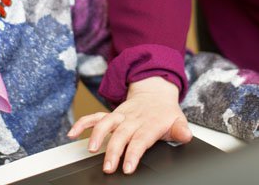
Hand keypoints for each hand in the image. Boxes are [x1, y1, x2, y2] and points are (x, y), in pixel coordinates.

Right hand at [67, 76, 191, 174]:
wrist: (155, 92)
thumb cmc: (165, 112)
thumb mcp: (178, 119)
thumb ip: (181, 130)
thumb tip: (187, 136)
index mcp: (149, 123)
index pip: (140, 140)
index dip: (133, 153)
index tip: (127, 167)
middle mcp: (133, 119)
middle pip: (121, 135)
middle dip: (113, 151)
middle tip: (108, 167)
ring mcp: (120, 116)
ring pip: (106, 124)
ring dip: (96, 135)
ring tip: (90, 149)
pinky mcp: (111, 114)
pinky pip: (94, 117)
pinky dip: (82, 124)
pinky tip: (72, 134)